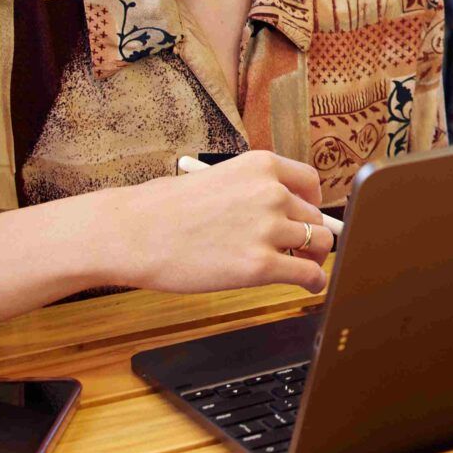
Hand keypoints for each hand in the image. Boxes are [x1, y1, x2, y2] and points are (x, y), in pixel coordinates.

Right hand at [96, 151, 335, 294]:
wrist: (133, 233)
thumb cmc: (162, 209)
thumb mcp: (216, 179)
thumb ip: (252, 191)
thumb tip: (281, 212)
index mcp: (261, 166)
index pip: (310, 181)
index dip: (312, 202)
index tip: (307, 215)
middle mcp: (271, 192)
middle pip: (314, 216)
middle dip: (309, 234)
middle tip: (299, 249)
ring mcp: (268, 229)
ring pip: (319, 244)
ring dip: (314, 258)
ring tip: (305, 267)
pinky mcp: (260, 266)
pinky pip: (308, 273)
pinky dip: (314, 281)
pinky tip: (310, 286)